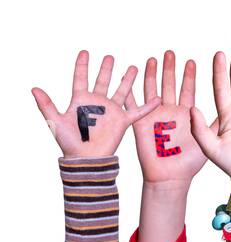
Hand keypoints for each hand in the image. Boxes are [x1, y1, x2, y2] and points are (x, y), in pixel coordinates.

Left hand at [33, 51, 157, 157]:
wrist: (86, 159)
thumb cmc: (69, 142)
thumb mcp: (55, 121)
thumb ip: (46, 105)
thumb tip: (33, 88)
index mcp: (80, 101)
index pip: (80, 78)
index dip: (82, 65)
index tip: (85, 52)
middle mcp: (96, 103)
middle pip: (102, 81)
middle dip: (106, 68)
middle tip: (110, 57)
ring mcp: (110, 111)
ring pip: (121, 91)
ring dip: (127, 80)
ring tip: (134, 67)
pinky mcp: (122, 120)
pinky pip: (138, 111)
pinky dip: (147, 106)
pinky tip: (156, 98)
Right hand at [129, 51, 206, 183]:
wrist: (170, 177)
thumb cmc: (190, 162)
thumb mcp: (208, 139)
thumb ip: (214, 122)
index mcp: (186, 113)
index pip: (188, 89)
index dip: (189, 75)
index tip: (191, 60)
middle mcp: (170, 111)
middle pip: (169, 84)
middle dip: (169, 68)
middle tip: (170, 52)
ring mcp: (154, 116)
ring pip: (152, 89)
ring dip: (150, 75)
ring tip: (152, 59)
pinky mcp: (140, 123)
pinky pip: (133, 105)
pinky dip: (130, 91)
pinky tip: (128, 77)